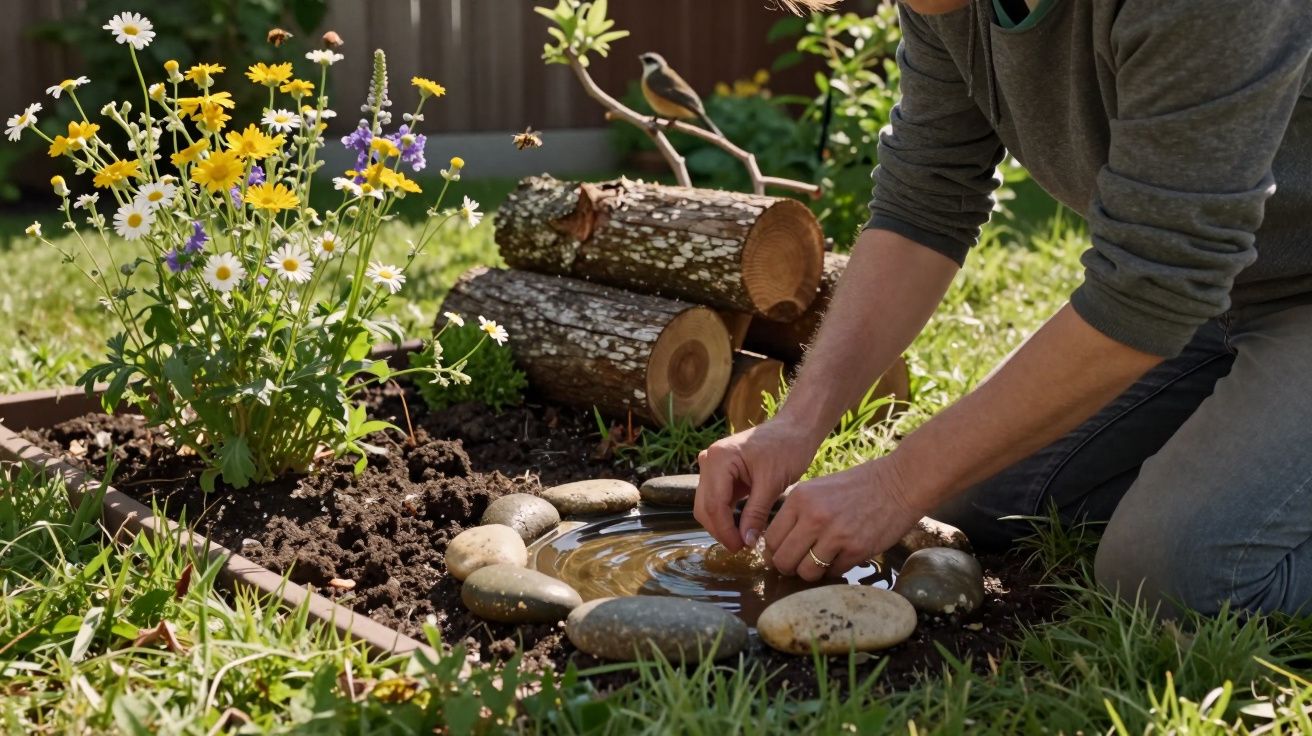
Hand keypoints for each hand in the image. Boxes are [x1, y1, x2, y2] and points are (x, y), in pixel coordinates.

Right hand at [694, 418, 818, 551]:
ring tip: (743, 540)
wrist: (795, 429)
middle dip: (720, 530)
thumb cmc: (787, 448)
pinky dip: (726, 514)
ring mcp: (713, 466)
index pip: (713, 504)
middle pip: (705, 506)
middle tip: (742, 548)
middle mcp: (709, 460)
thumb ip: (756, 513)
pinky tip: (742, 527)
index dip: (724, 530)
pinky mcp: (721, 473)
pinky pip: (717, 499)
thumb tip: (747, 542)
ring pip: (708, 505)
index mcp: (719, 459)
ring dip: (722, 524)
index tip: (740, 548)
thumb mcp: (772, 483)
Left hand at [764, 455, 926, 580]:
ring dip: (812, 573)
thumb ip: (798, 513)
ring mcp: (835, 535)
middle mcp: (813, 517)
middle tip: (799, 565)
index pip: (771, 538)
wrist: (899, 483)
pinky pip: (834, 572)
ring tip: (822, 562)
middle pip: (784, 560)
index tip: (784, 554)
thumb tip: (779, 544)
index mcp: (800, 499)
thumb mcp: (819, 489)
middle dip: (789, 568)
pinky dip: (836, 569)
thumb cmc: (858, 486)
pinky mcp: (856, 550)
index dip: (775, 552)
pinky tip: (844, 556)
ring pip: (806, 572)